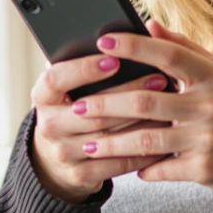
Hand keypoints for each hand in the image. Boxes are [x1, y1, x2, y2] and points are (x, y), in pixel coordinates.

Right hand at [29, 54, 172, 203]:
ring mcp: (63, 153)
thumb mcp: (71, 84)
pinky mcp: (80, 175)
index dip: (83, 69)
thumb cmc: (74, 106)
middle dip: (129, 93)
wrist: (57, 158)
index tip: (114, 58)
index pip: (56, 78)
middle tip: (160, 78)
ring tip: (170, 104)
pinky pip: (118, 163)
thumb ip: (88, 61)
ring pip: (109, 137)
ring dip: (142, 120)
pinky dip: (144, 149)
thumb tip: (121, 36)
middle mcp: (48, 125)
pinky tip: (165, 135)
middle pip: (91, 109)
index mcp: (43, 96)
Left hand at [71, 19, 212, 210]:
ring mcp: (208, 140)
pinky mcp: (206, 171)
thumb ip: (188, 50)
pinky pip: (162, 169)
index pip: (169, 54)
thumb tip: (150, 24)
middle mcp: (212, 106)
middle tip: (77, 104)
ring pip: (146, 141)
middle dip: (105, 103)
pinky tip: (128, 168)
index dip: (134, 46)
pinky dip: (142, 169)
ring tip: (85, 142)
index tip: (102, 40)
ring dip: (111, 143)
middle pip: (145, 101)